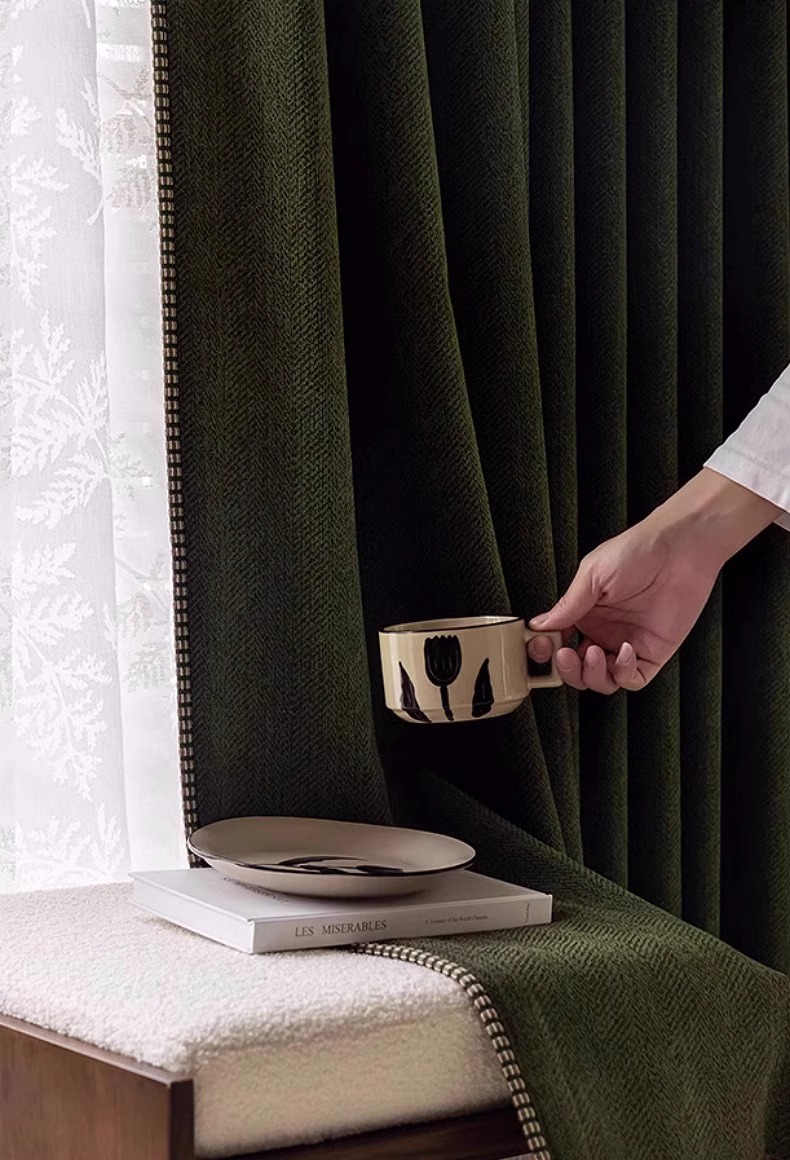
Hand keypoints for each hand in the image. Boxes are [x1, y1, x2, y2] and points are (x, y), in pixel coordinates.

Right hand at [528, 469, 780, 692]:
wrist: (681, 548)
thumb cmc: (638, 550)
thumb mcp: (593, 574)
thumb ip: (568, 605)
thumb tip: (540, 625)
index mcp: (585, 612)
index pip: (559, 642)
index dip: (548, 651)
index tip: (542, 647)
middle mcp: (604, 631)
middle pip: (577, 668)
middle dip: (567, 670)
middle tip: (565, 657)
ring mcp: (627, 643)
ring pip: (602, 680)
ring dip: (592, 675)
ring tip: (593, 653)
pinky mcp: (653, 652)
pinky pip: (633, 678)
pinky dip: (623, 672)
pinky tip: (624, 650)